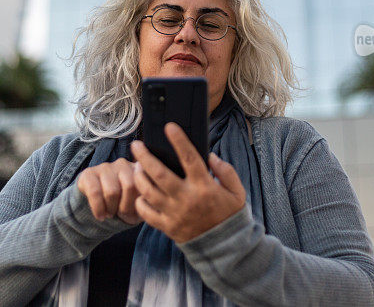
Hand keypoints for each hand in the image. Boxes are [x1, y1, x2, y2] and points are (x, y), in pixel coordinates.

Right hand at [77, 158, 141, 224]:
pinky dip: (98, 209)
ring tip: (111, 214)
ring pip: (112, 191)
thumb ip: (147, 202)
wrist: (99, 205)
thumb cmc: (123, 204)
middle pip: (130, 186)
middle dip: (126, 207)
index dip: (140, 204)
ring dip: (112, 209)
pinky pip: (95, 193)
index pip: (145, 185)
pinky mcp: (88, 173)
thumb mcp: (138, 204)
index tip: (135, 214)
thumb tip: (147, 205)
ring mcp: (105, 167)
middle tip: (122, 216)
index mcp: (139, 169)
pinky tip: (100, 216)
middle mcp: (123, 164)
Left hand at [130, 122, 245, 242]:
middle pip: (159, 173)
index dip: (179, 140)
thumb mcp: (237, 192)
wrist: (226, 247)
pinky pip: (146, 213)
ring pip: (148, 191)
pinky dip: (140, 201)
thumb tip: (210, 156)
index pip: (189, 158)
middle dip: (145, 156)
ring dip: (139, 176)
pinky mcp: (167, 227)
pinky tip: (140, 192)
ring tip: (136, 166)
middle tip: (136, 145)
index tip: (169, 127)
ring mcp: (174, 213)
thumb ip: (226, 171)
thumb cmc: (230, 215)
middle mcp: (186, 198)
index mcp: (204, 186)